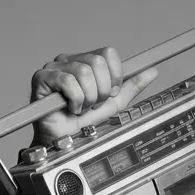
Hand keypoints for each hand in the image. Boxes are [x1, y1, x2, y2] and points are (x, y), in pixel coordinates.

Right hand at [29, 46, 158, 144]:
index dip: (114, 76)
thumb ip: (131, 87)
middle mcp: (70, 60)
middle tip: (94, 104)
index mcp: (86, 62)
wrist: (65, 141)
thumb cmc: (83, 122)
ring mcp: (55, 67)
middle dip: (102, 90)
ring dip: (89, 98)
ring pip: (84, 72)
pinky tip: (71, 109)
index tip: (110, 94)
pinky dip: (76, 101)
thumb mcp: (114, 104)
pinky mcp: (42, 78)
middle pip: (97, 62)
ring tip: (82, 108)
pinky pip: (68, 82)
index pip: (108, 53)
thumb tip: (152, 71)